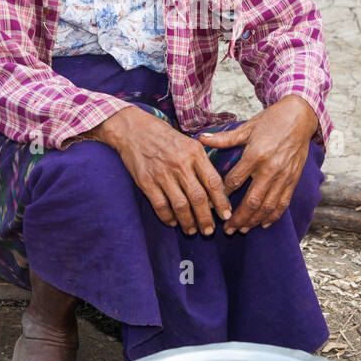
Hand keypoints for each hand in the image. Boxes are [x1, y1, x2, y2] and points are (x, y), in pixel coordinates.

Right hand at [88, 107, 232, 234]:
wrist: (134, 130)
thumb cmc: (166, 138)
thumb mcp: (189, 144)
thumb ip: (202, 165)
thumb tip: (215, 193)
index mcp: (195, 153)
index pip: (213, 182)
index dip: (222, 202)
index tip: (226, 215)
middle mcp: (180, 164)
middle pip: (198, 198)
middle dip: (206, 219)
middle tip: (209, 231)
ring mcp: (162, 173)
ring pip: (180, 205)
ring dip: (188, 222)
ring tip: (192, 230)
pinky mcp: (146, 181)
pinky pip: (160, 206)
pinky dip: (168, 218)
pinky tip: (173, 222)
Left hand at [197, 95, 317, 234]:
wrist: (300, 117)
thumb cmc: (271, 121)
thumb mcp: (247, 127)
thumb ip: (224, 138)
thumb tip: (201, 138)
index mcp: (255, 154)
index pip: (234, 181)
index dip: (222, 195)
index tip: (212, 205)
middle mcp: (270, 168)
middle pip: (251, 200)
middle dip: (238, 218)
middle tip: (227, 230)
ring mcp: (283, 176)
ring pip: (268, 206)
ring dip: (254, 221)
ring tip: (242, 230)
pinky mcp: (293, 179)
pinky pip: (283, 203)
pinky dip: (273, 216)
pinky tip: (263, 224)